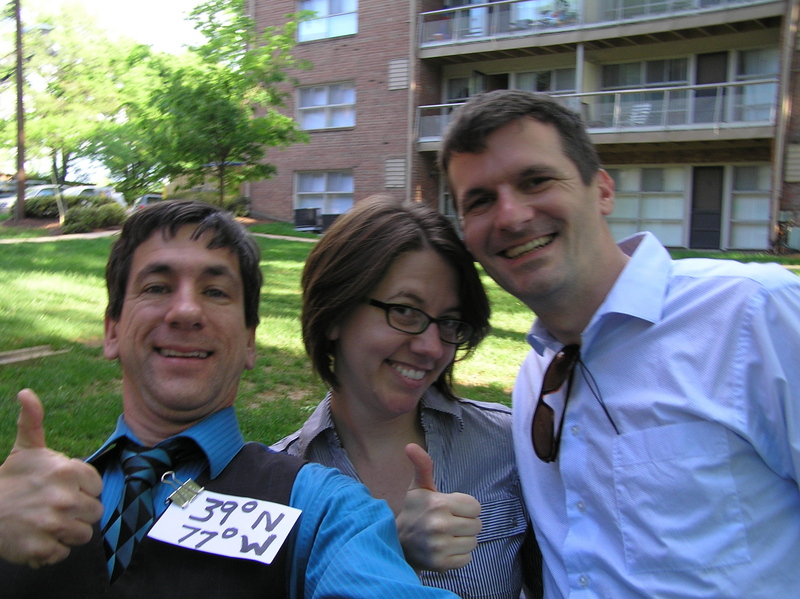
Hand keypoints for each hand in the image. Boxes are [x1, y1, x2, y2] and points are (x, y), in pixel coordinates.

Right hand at [0, 389, 102, 567]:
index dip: (82, 489)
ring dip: (68, 531)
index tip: (63, 489)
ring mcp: (53, 525)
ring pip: (83, 534)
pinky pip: (64, 553)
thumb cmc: (10, 479)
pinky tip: (38, 537)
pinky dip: (52, 549)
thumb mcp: (25, 448)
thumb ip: (33, 420)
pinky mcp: (42, 549)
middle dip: (77, 511)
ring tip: (47, 521)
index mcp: (66, 471)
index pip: (97, 487)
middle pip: (94, 512)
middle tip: (54, 507)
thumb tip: (26, 393)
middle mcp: (64, 498)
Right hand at [396, 443, 480, 572]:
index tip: (450, 509)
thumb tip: (410, 445)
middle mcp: (440, 525)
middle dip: (466, 523)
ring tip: (446, 535)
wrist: (398, 543)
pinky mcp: (442, 564)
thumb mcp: (419, 487)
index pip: (476, 506)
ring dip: (463, 539)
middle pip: (477, 525)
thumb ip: (422, 466)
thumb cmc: (415, 511)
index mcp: (438, 504)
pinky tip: (445, 548)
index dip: (465, 507)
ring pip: (474, 542)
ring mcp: (440, 546)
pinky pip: (467, 558)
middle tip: (448, 523)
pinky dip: (459, 555)